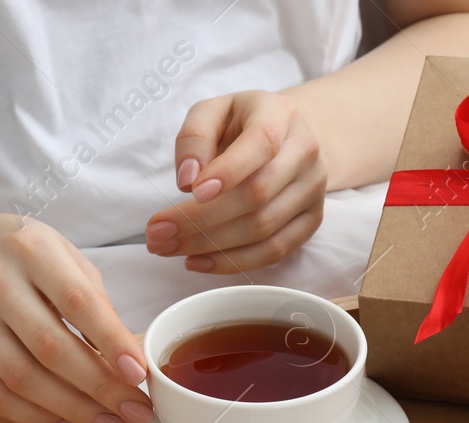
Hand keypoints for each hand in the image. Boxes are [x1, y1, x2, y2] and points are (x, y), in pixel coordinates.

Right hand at [0, 213, 152, 422]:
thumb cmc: (28, 257)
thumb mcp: (69, 259)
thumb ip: (98, 306)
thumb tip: (130, 365)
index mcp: (30, 250)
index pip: (76, 302)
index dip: (111, 341)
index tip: (139, 374)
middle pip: (50, 348)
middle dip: (100, 388)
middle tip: (136, 412)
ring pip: (23, 379)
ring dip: (73, 410)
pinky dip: (38, 418)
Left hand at [146, 90, 326, 273]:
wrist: (286, 137)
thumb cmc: (240, 125)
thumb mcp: (211, 113)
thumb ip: (194, 137)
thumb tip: (188, 180)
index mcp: (280, 115)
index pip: (261, 143)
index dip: (229, 171)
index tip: (192, 192)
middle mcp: (304, 152)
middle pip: (257, 195)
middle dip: (201, 220)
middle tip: (157, 234)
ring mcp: (312, 189)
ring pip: (264, 229)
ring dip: (210, 246)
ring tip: (167, 247)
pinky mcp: (311, 221)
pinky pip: (274, 251)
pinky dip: (232, 262)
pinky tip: (197, 261)